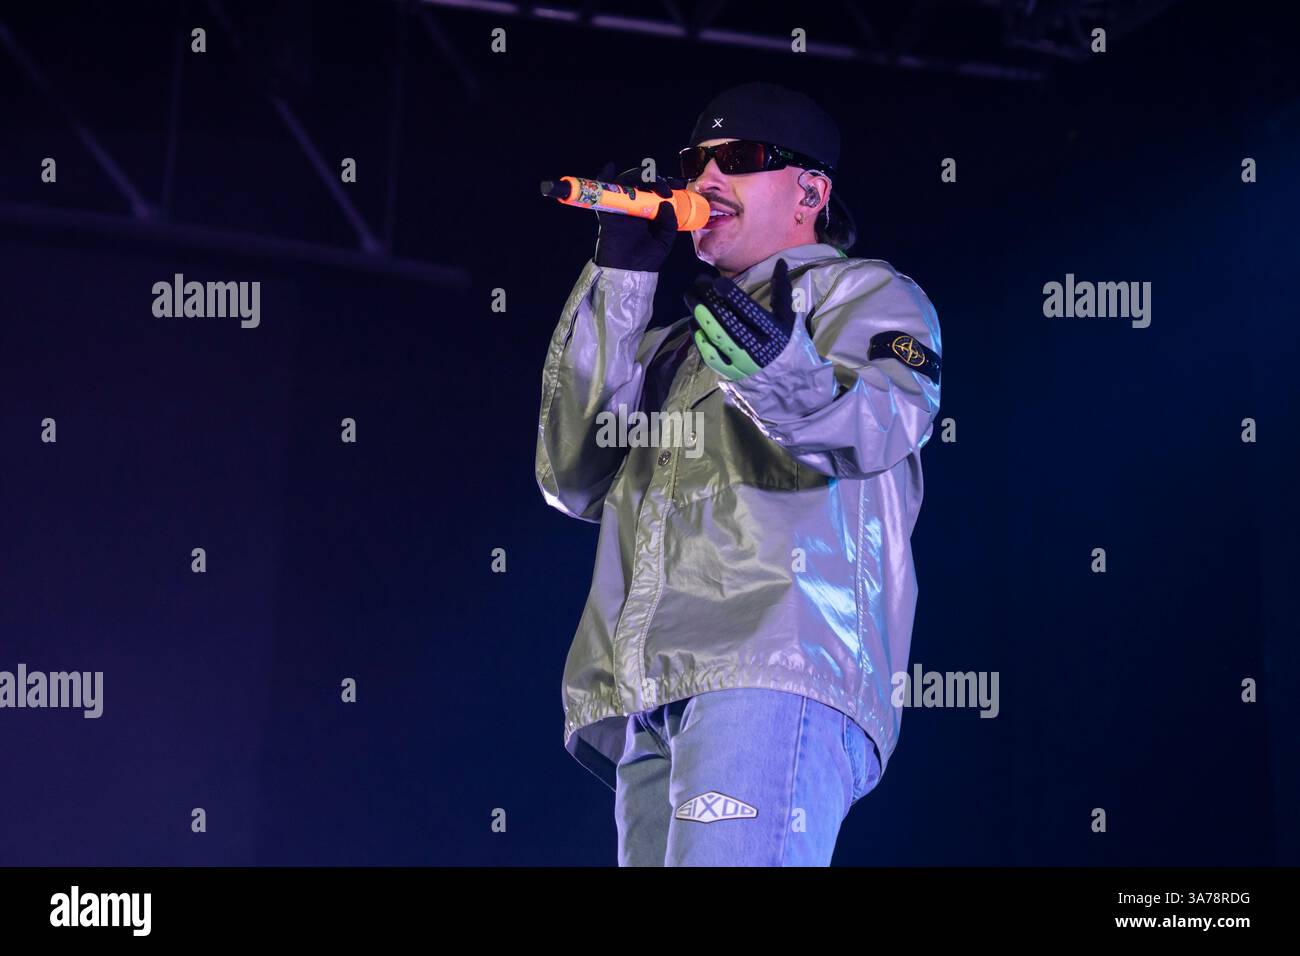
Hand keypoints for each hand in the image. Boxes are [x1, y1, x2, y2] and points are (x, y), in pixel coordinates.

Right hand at [593, 161, 678, 271]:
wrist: (629, 273)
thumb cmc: (646, 259)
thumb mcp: (665, 240)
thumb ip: (669, 223)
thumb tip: (666, 203)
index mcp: (650, 210)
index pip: (658, 190)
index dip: (668, 183)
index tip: (680, 184)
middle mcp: (636, 205)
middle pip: (643, 182)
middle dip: (657, 180)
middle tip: (667, 189)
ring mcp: (621, 207)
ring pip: (627, 182)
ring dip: (639, 177)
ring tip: (653, 185)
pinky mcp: (608, 212)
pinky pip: (603, 192)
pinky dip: (603, 177)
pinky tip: (610, 168)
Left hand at [685, 258, 796, 380]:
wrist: (785, 381)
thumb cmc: (786, 343)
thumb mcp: (788, 318)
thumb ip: (782, 292)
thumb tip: (780, 262)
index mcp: (773, 332)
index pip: (750, 312)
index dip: (733, 297)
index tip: (717, 281)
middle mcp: (757, 348)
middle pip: (729, 322)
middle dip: (711, 300)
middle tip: (697, 282)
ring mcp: (741, 362)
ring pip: (717, 336)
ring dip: (700, 315)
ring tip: (689, 296)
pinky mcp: (729, 372)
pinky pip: (710, 354)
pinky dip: (699, 337)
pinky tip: (693, 321)